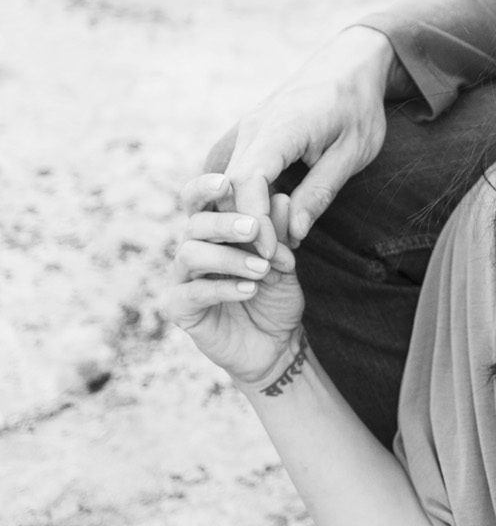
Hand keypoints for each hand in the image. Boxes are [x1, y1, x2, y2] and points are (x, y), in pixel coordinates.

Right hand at [166, 175, 304, 387]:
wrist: (277, 343)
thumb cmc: (276, 294)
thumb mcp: (284, 259)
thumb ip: (279, 231)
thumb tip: (280, 198)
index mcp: (214, 230)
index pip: (198, 199)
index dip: (205, 187)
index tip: (226, 182)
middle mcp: (193, 249)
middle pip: (195, 223)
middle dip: (225, 222)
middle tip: (254, 228)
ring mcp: (183, 279)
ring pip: (190, 253)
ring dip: (230, 258)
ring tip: (263, 269)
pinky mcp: (180, 309)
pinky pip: (193, 292)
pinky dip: (224, 288)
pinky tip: (250, 289)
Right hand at [205, 25, 397, 244]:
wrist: (349, 63)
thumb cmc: (358, 106)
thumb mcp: (353, 151)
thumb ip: (321, 191)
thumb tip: (294, 233)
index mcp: (280, 126)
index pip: (248, 181)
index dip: (254, 223)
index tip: (271, 254)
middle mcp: (253, 127)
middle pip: (228, 187)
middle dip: (245, 229)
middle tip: (273, 262)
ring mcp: (246, 130)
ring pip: (225, 184)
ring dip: (242, 219)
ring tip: (272, 249)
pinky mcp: (248, 136)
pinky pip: (235, 175)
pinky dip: (245, 203)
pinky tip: (267, 226)